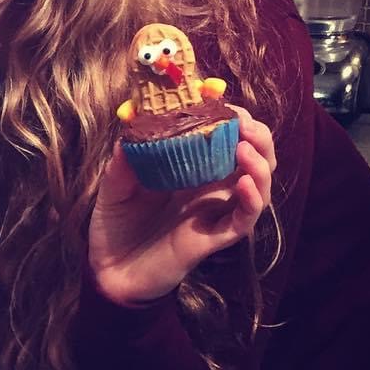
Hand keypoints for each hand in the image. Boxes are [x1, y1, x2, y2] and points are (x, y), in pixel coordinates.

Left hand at [89, 106, 275, 305]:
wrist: (110, 271)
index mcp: (190, 170)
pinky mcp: (214, 238)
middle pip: (252, 156)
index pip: (224, 137)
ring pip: (258, 185)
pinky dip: (252, 200)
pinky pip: (244, 219)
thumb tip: (131, 130)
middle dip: (256, 134)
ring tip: (245, 147)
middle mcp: (210, 188)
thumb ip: (123, 162)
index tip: (221, 98)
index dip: (231, 117)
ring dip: (260, 162)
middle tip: (242, 121)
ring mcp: (215, 213)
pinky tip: (246, 183)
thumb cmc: (115, 226)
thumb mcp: (113, 187)